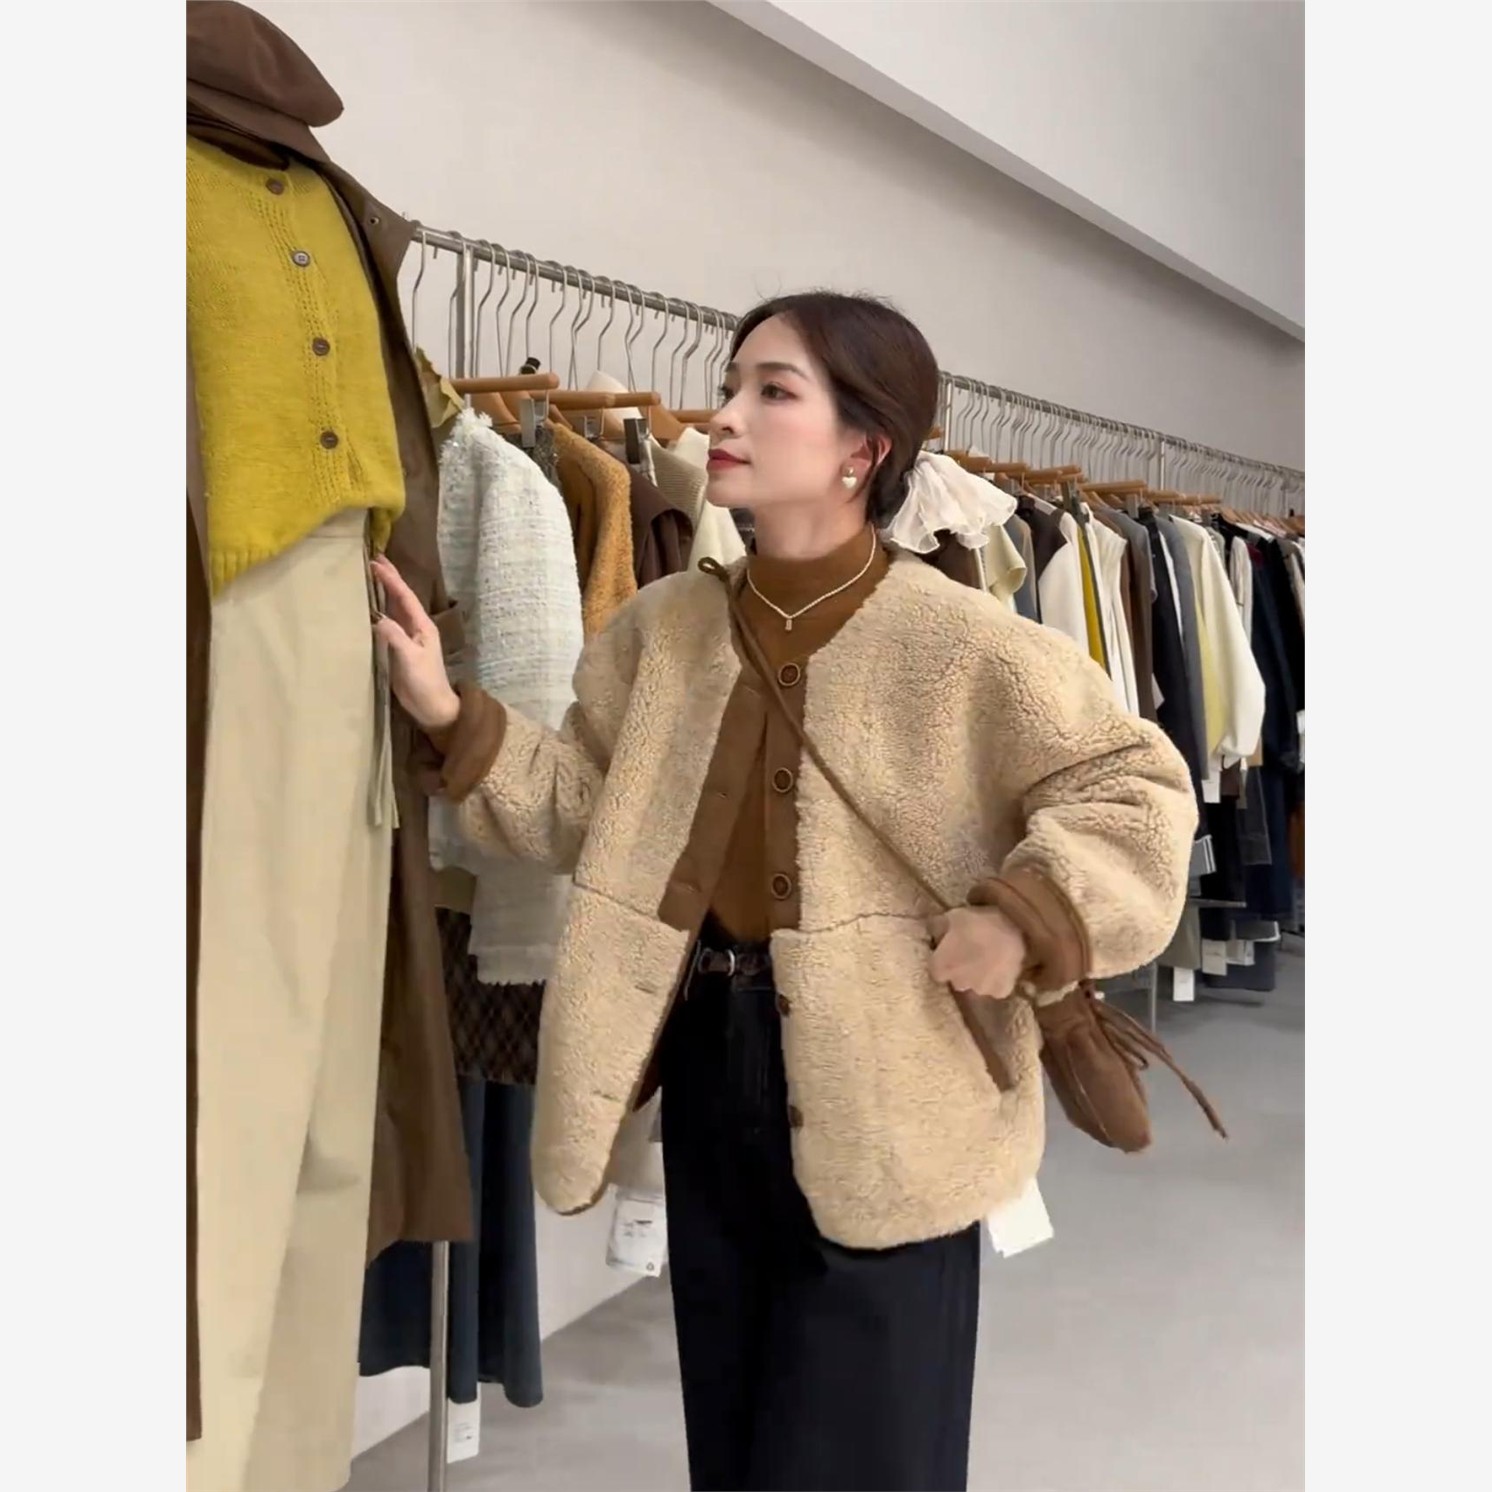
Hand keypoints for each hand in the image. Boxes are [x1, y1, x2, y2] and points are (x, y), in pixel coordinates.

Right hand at [371, 555, 459, 732]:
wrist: (432, 706)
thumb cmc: (425, 682)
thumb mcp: (410, 658)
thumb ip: (395, 637)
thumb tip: (377, 618)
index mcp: (422, 626)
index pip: (405, 597)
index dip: (392, 580)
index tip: (376, 562)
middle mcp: (415, 628)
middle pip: (400, 598)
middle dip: (389, 579)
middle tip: (374, 559)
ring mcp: (407, 638)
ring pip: (394, 609)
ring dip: (383, 593)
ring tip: (369, 577)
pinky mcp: (399, 649)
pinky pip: (387, 625)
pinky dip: (378, 613)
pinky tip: (367, 609)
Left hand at [928, 906, 1027, 1000]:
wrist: (1014, 929)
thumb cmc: (978, 922)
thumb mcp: (952, 916)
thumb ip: (937, 927)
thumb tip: (932, 931)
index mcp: (941, 967)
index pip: (936, 969)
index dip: (944, 959)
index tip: (952, 949)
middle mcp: (958, 983)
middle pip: (956, 979)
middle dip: (961, 969)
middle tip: (972, 951)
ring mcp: (981, 989)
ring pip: (976, 984)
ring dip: (979, 975)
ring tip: (989, 957)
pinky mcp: (1001, 991)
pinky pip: (996, 988)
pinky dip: (997, 980)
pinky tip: (1001, 966)